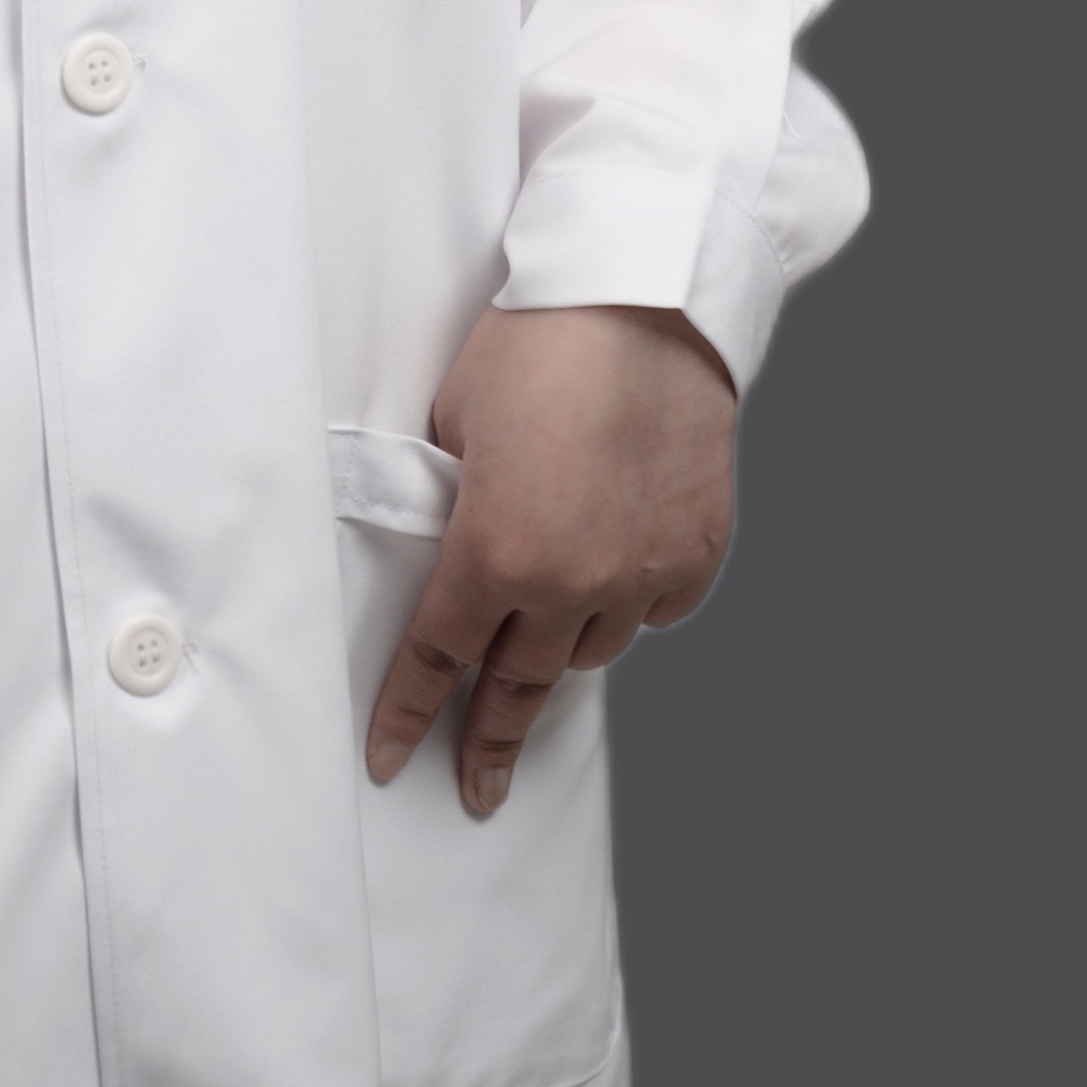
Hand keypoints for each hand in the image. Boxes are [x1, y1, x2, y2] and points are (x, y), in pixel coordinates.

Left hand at [363, 304, 736, 819]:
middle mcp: (571, 582)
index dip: (409, 714)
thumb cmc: (536, 342)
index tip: (390, 760)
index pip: (437, 658)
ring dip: (558, 651)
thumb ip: (450, 499)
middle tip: (477, 787)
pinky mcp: (696, 554)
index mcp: (494, 553)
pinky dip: (629, 605)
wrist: (645, 298)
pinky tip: (614, 581)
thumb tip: (451, 539)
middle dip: (489, 741)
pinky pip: (654, 610)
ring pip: (590, 649)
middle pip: (519, 685)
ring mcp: (642, 574)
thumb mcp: (454, 420)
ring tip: (540, 646)